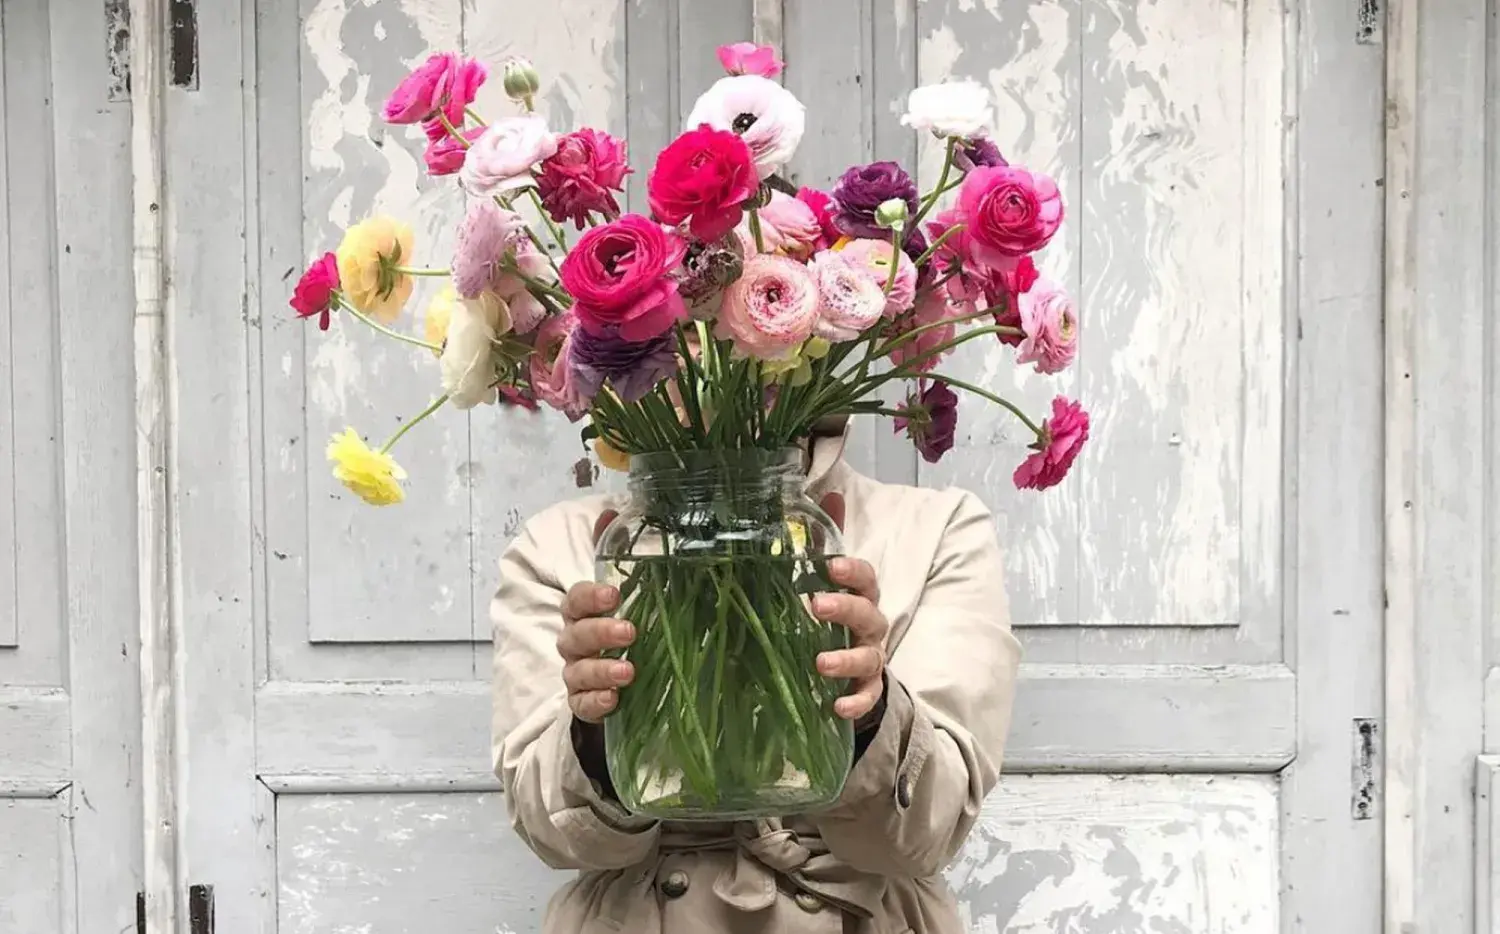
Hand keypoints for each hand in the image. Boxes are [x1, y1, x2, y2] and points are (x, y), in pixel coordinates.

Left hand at [814, 493, 889, 724]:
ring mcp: (872, 658)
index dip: (852, 570)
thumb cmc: (837, 615)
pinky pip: (867, 698)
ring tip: (820, 662)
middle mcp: (871, 625)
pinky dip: (856, 704)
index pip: (866, 577)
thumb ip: (823, 539)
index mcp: (862, 595)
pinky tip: (837, 707)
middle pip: (868, 613)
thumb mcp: (828, 577)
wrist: (854, 668)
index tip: (831, 565)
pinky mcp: (867, 690)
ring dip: (846, 659)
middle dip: (845, 608)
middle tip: (816, 605)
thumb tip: (829, 492)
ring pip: (867, 656)